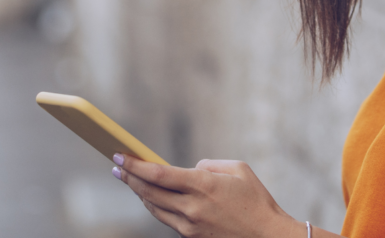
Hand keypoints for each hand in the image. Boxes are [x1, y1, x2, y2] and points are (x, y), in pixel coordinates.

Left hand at [113, 154, 302, 237]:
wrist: (267, 236)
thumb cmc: (256, 198)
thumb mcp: (238, 169)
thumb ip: (208, 165)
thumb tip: (189, 170)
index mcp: (203, 186)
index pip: (159, 175)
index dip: (136, 165)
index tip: (120, 156)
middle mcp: (192, 207)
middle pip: (149, 192)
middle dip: (129, 178)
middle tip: (117, 166)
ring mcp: (189, 225)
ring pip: (154, 207)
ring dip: (139, 192)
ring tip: (129, 179)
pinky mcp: (191, 236)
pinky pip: (166, 218)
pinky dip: (155, 204)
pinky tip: (151, 196)